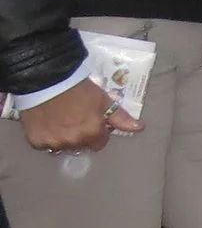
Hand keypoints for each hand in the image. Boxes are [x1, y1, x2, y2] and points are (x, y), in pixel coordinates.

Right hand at [19, 80, 138, 152]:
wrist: (47, 81)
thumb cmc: (79, 89)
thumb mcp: (103, 100)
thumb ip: (120, 118)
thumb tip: (139, 127)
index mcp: (92, 133)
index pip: (99, 144)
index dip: (98, 132)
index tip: (93, 122)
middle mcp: (73, 142)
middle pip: (81, 145)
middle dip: (81, 135)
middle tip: (75, 118)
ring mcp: (53, 143)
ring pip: (63, 146)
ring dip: (64, 137)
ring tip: (61, 119)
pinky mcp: (36, 141)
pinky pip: (45, 144)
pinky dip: (47, 136)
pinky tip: (48, 122)